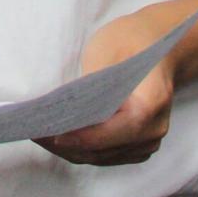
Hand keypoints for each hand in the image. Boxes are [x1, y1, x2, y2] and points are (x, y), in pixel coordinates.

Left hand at [36, 6, 183, 166]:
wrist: (162, 43)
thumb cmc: (134, 40)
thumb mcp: (109, 46)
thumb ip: (91, 81)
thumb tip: (67, 110)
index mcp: (151, 103)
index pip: (112, 132)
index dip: (82, 137)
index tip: (53, 134)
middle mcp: (153, 131)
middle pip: (104, 150)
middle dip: (67, 144)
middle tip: (35, 131)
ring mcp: (147, 142)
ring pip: (102, 157)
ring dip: (71, 148)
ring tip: (39, 133)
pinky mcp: (137, 145)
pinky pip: (105, 154)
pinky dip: (82, 147)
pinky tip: (58, 134)